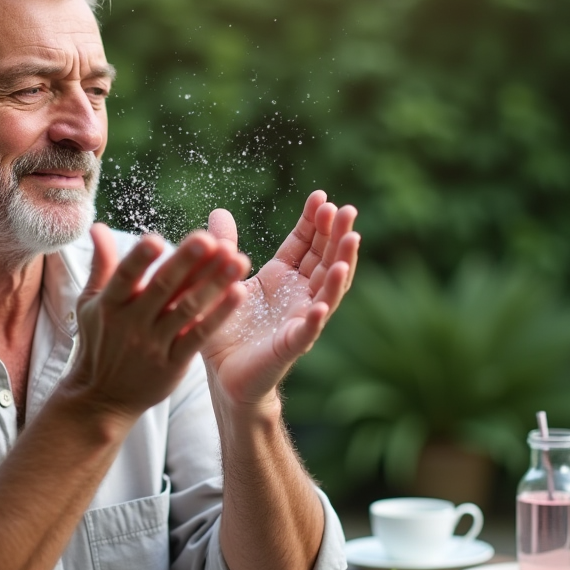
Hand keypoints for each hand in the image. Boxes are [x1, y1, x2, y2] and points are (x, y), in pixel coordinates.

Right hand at [59, 223, 250, 424]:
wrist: (102, 397)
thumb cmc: (99, 342)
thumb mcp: (91, 304)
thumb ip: (102, 264)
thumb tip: (98, 226)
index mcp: (111, 304)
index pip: (124, 277)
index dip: (139, 259)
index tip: (155, 238)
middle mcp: (132, 322)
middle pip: (162, 288)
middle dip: (187, 262)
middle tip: (210, 239)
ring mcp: (154, 344)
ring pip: (187, 310)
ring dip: (214, 284)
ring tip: (238, 259)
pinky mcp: (174, 363)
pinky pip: (199, 336)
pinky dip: (219, 316)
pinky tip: (239, 294)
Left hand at [201, 191, 358, 408]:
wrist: (221, 374)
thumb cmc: (226, 327)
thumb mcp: (223, 280)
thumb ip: (225, 247)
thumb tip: (218, 211)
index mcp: (282, 276)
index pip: (305, 243)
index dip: (314, 221)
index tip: (322, 196)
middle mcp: (298, 294)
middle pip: (324, 260)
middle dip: (336, 235)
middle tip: (345, 210)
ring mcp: (299, 319)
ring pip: (328, 291)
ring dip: (340, 269)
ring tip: (351, 243)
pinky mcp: (290, 346)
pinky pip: (307, 332)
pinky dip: (315, 319)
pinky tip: (321, 306)